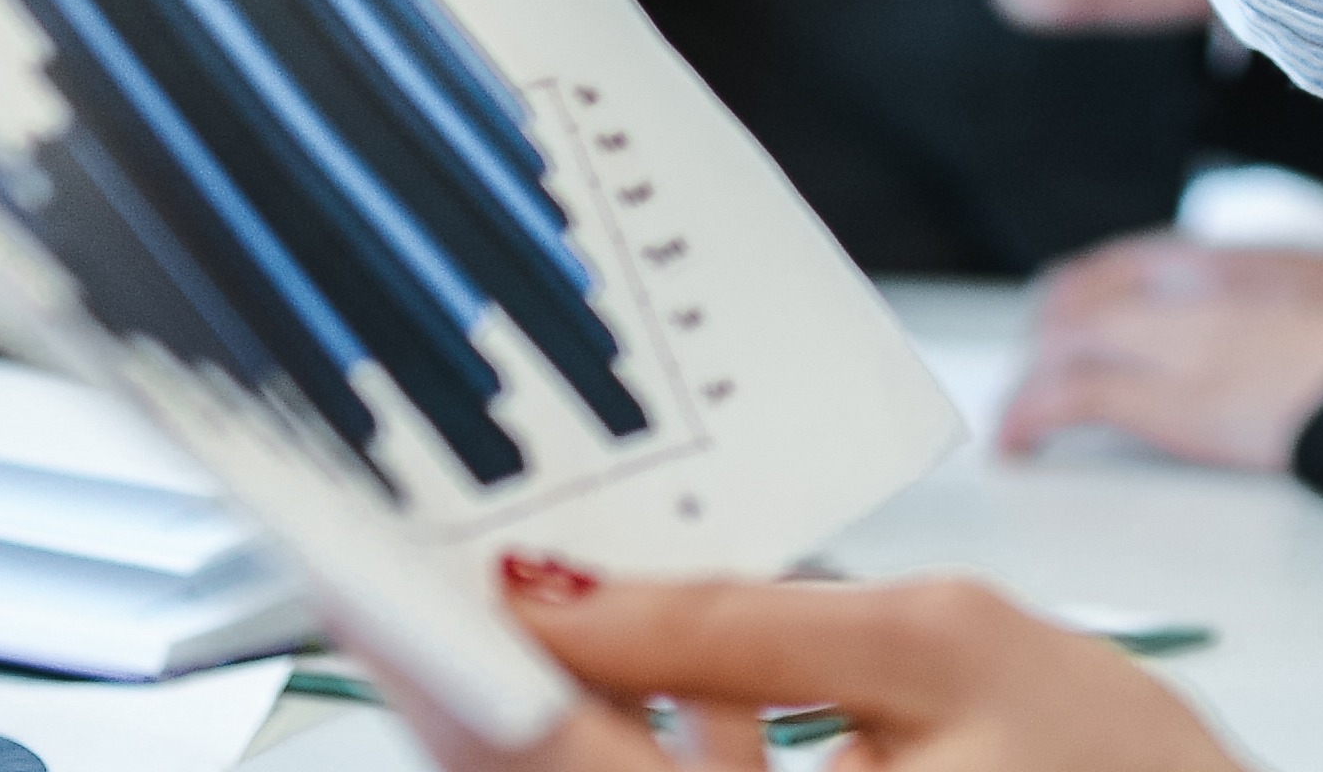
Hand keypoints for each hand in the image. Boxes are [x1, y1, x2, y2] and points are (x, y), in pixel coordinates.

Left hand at [370, 563, 1244, 770]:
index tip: (372, 580)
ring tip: (555, 606)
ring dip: (561, 717)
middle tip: (418, 571)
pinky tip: (665, 686)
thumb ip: (749, 626)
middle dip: (479, 686)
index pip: (553, 764)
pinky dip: (640, 750)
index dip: (446, 666)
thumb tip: (571, 597)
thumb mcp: (950, 649)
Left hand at [1001, 235, 1322, 473]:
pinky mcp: (1169, 398)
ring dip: (1029, 383)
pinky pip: (1071, 398)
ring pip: (1064, 345)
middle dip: (1047, 341)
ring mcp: (1176, 339)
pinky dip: (1030, 417)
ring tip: (1017, 423)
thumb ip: (1289, 293)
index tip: (1067, 319)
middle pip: (1080, 298)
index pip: (1126, 263)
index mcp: (1231, 259)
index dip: (1085, 294)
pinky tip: (1016, 444)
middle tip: (1035, 378)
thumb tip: (1289, 312)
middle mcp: (1189, 286)